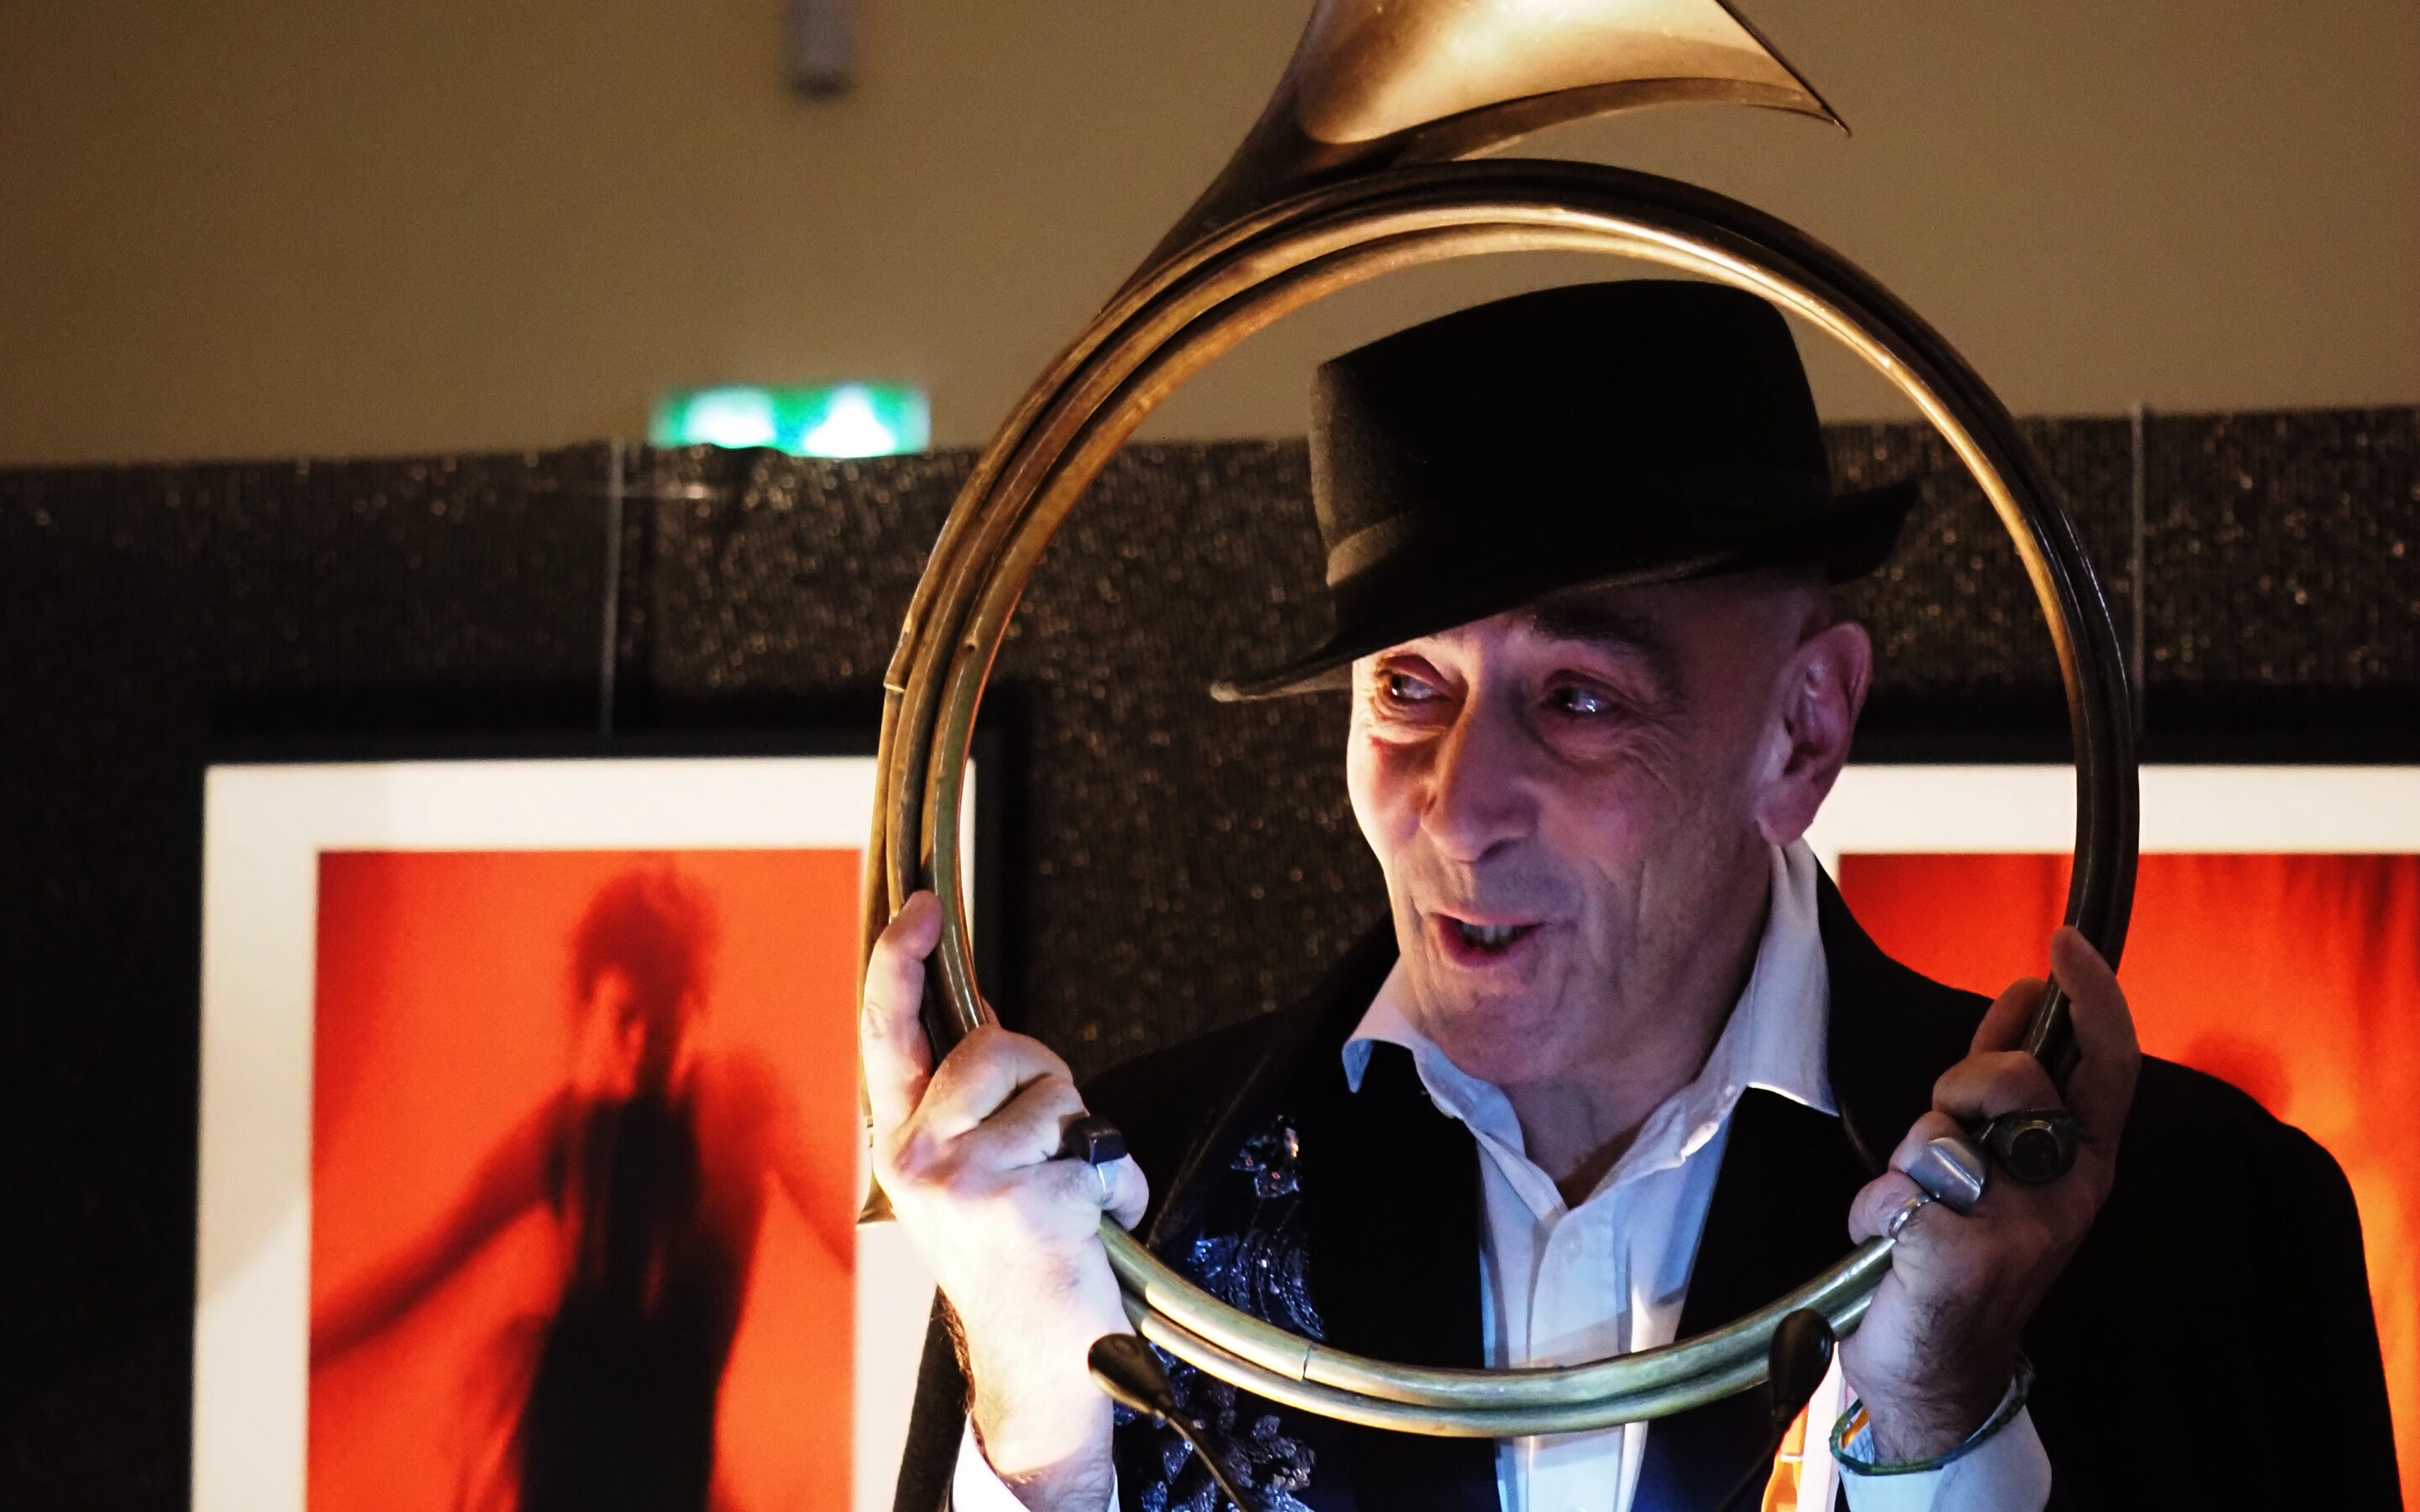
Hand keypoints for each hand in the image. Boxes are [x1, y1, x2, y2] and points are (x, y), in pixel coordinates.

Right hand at [861, 892, 1148, 1509]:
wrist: (1037, 1365)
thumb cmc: (1013, 1265)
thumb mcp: (969, 1175)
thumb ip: (967, 1098)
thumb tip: (977, 1010)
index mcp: (901, 1144)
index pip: (887, 1034)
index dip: (899, 959)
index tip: (922, 906)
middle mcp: (919, 1157)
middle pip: (1000, 1045)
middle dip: (1046, 1082)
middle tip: (1050, 1155)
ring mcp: (969, 1176)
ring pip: (1058, 1092)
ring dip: (1086, 1143)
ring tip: (1070, 1204)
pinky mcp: (1026, 1196)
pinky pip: (1101, 1150)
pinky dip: (1120, 1189)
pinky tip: (1094, 1234)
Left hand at [1840, 927, 2139, 1461]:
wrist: (1935, 1371)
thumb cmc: (1958, 1255)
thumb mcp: (1994, 1157)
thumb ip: (2004, 1082)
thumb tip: (2024, 994)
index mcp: (2082, 1163)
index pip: (2108, 1064)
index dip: (2093, 997)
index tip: (2065, 944)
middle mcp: (2065, 1194)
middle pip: (2014, 1077)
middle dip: (1963, 1079)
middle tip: (1944, 1129)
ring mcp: (2020, 1229)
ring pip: (1940, 1134)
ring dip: (1905, 1162)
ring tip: (1915, 1212)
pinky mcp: (1963, 1259)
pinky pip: (1895, 1189)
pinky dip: (1873, 1211)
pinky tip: (1890, 1252)